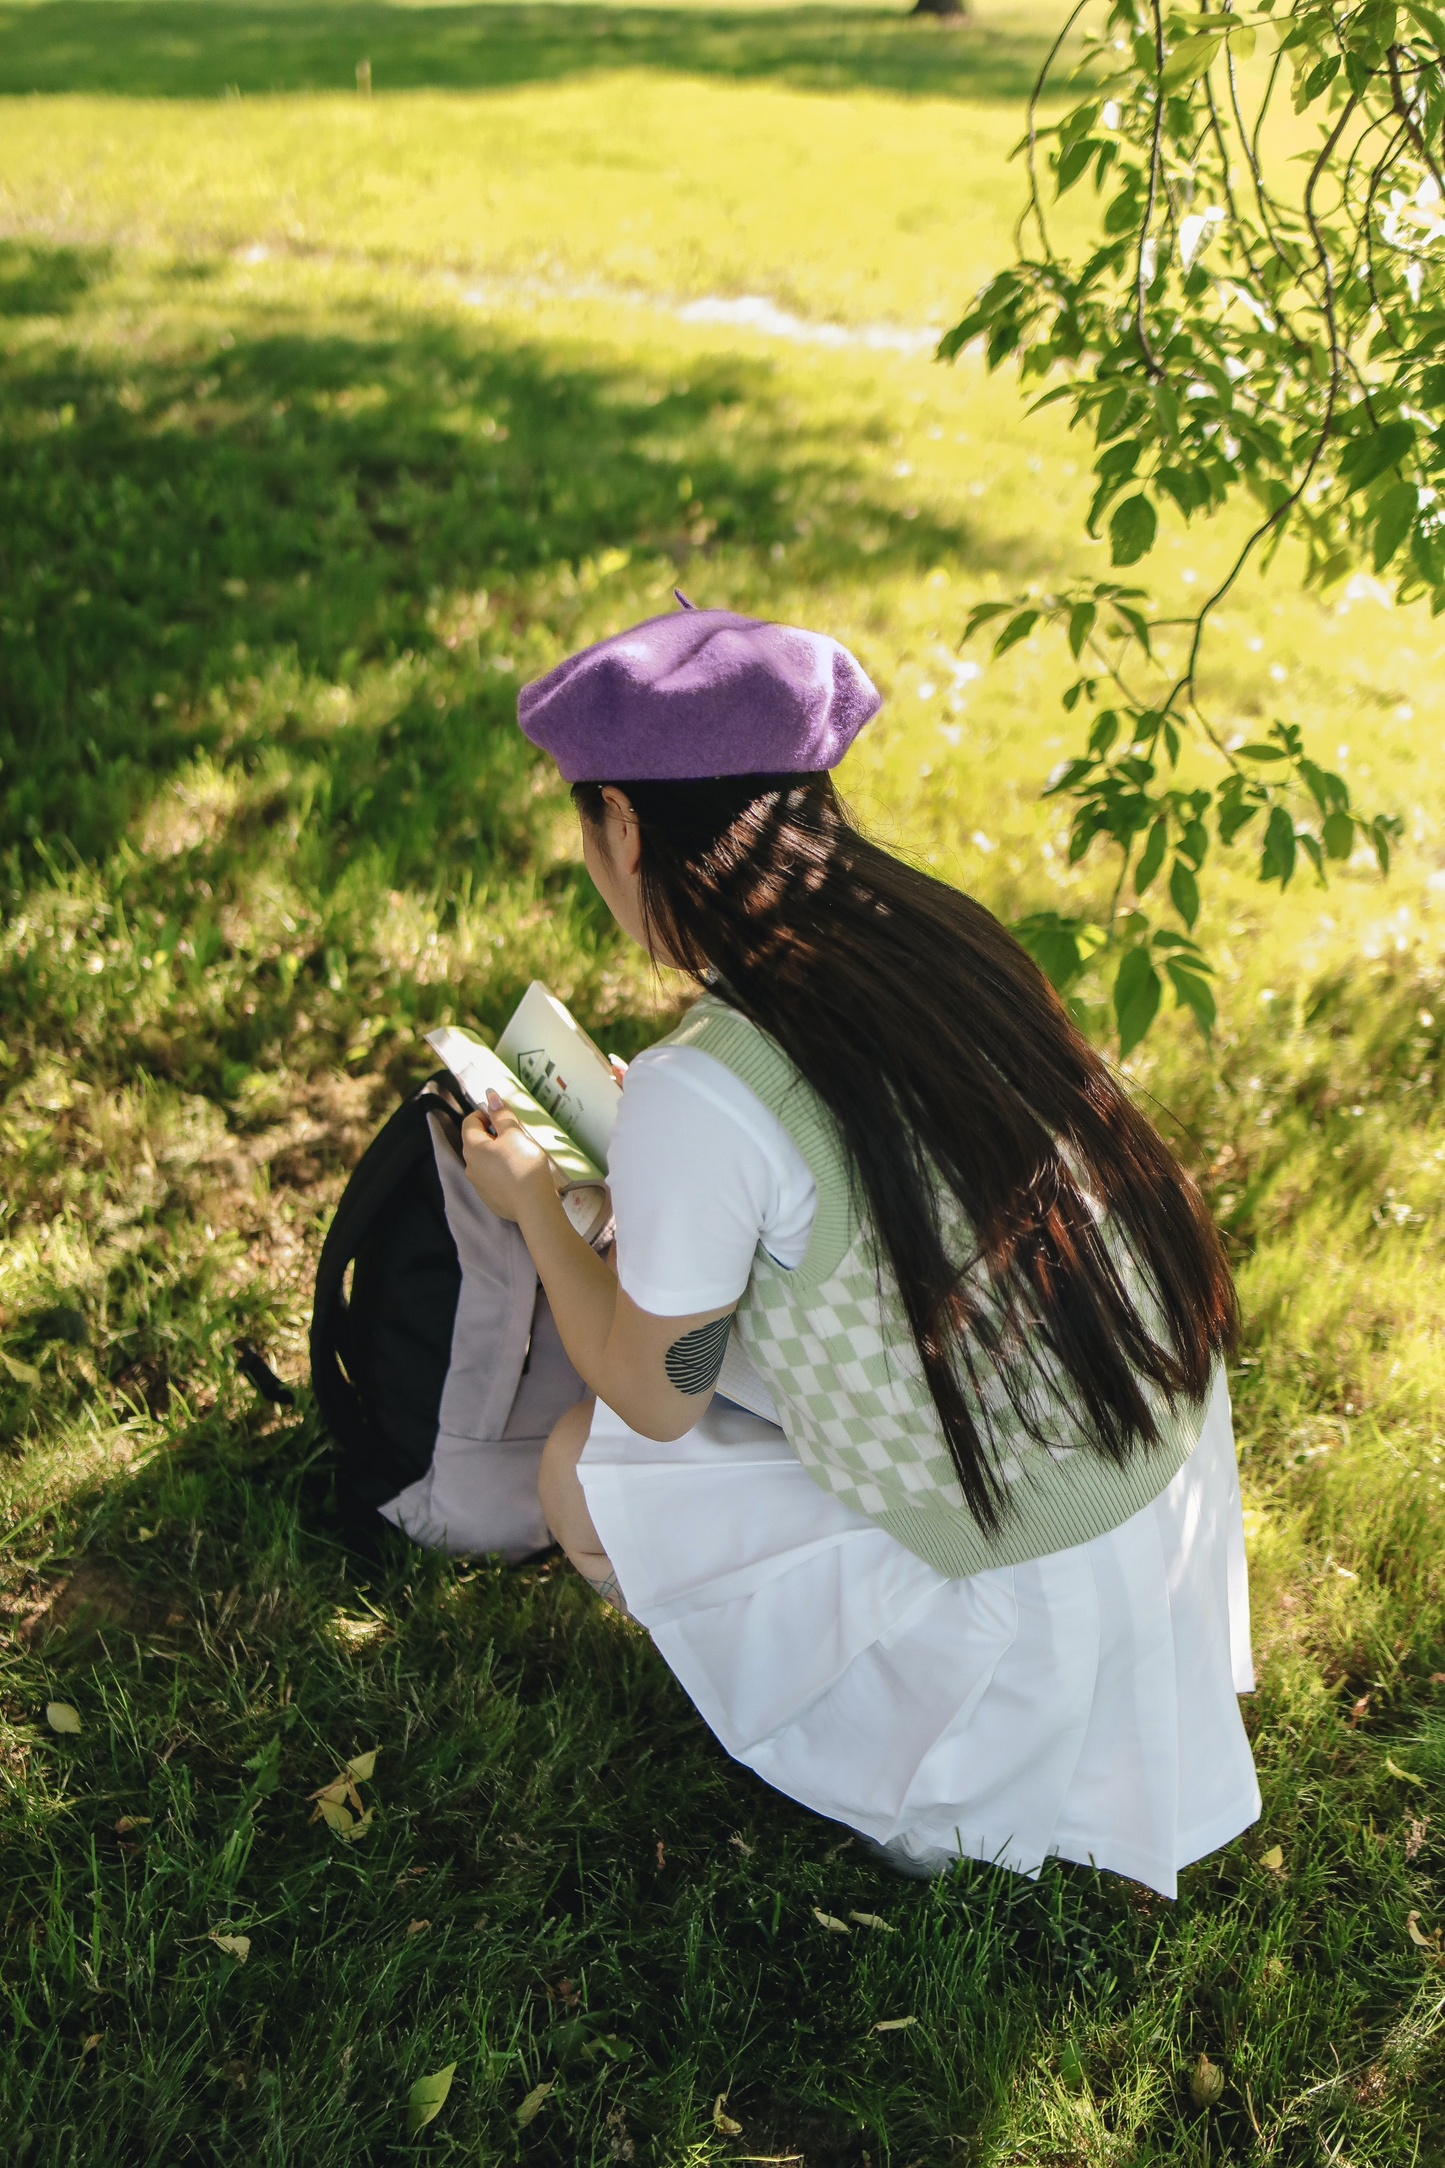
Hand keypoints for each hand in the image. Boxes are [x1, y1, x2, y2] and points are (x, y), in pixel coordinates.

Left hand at [461, 1092, 554, 1222]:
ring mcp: (479, 1185)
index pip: (470, 1121)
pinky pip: (493, 1179)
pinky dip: (503, 1173)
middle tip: (516, 1135)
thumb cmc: (524, 1165)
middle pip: (477, 1142)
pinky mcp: (490, 1199)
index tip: (503, 1116)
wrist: (534, 1205)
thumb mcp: (515, 1133)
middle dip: (494, 1134)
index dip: (486, 1114)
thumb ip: (501, 1114)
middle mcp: (470, 1166)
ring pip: (485, 1162)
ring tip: (520, 1156)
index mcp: (472, 1147)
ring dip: (498, 1154)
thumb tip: (490, 1095)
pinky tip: (519, 1175)